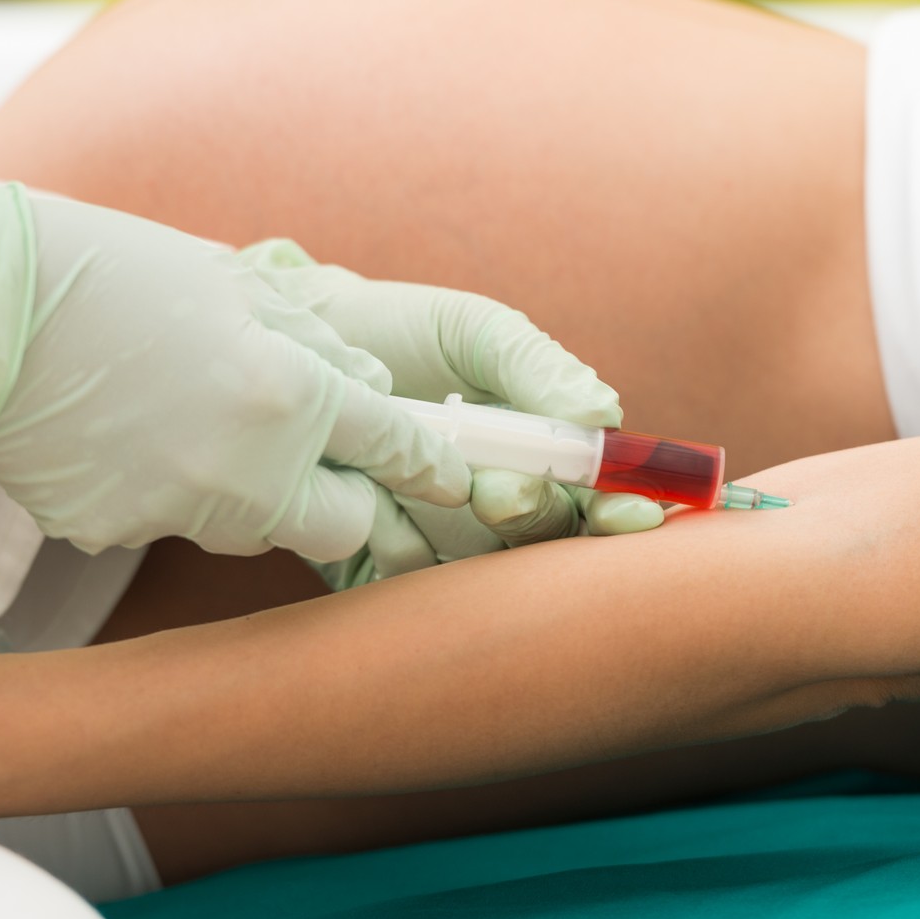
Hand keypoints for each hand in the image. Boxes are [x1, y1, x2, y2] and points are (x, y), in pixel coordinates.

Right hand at [0, 180, 470, 560]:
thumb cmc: (110, 271)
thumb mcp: (235, 287)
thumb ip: (316, 347)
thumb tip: (372, 392)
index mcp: (288, 395)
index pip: (397, 448)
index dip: (434, 464)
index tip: (449, 473)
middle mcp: (244, 472)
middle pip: (343, 529)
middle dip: (348, 500)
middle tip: (325, 457)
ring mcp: (175, 512)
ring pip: (255, 531)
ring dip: (257, 494)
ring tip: (200, 421)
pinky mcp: (113, 534)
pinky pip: (170, 525)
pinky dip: (167, 492)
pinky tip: (127, 436)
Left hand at [244, 240, 663, 585]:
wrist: (293, 343)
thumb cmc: (393, 332)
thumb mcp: (472, 331)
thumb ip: (537, 366)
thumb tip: (603, 413)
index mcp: (536, 454)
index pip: (594, 498)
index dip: (619, 512)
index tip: (627, 510)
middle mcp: (496, 504)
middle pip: (547, 542)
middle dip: (535, 520)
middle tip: (500, 491)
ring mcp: (440, 537)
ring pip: (486, 572)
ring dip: (473, 543)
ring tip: (437, 494)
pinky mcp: (376, 564)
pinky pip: (408, 587)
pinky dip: (405, 558)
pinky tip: (381, 517)